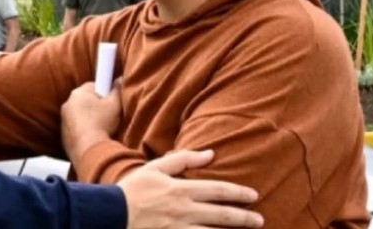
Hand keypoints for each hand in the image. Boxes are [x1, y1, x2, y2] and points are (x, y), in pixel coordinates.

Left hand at [61, 80, 121, 162]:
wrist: (89, 150)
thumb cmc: (101, 124)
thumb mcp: (115, 104)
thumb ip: (118, 88)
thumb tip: (120, 79)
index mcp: (78, 93)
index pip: (94, 85)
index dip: (105, 92)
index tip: (111, 99)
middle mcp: (68, 104)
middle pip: (86, 101)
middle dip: (97, 106)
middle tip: (109, 115)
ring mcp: (64, 121)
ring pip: (81, 115)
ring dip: (91, 119)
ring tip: (103, 128)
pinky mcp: (64, 135)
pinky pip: (76, 129)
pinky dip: (85, 132)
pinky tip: (95, 137)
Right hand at [118, 150, 262, 228]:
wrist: (112, 214)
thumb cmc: (133, 189)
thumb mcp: (156, 167)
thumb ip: (184, 159)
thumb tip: (210, 153)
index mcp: (182, 189)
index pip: (218, 190)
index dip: (238, 193)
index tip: (254, 195)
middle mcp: (184, 210)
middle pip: (222, 215)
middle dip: (244, 217)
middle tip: (259, 219)